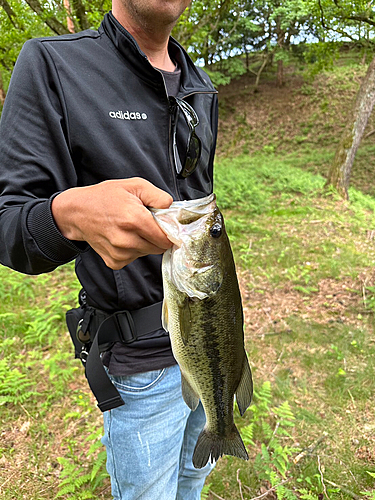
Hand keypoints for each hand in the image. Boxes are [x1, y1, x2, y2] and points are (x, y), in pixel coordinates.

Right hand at [51, 177, 172, 268]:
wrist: (77, 212)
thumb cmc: (105, 197)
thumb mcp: (134, 186)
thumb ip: (157, 196)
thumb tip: (171, 208)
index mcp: (135, 220)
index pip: (166, 238)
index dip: (170, 232)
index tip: (166, 226)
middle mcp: (127, 240)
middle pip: (159, 247)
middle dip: (157, 236)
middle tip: (146, 223)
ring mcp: (120, 253)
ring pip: (147, 253)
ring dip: (145, 243)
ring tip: (131, 228)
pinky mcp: (114, 262)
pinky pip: (134, 258)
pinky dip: (133, 250)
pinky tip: (123, 237)